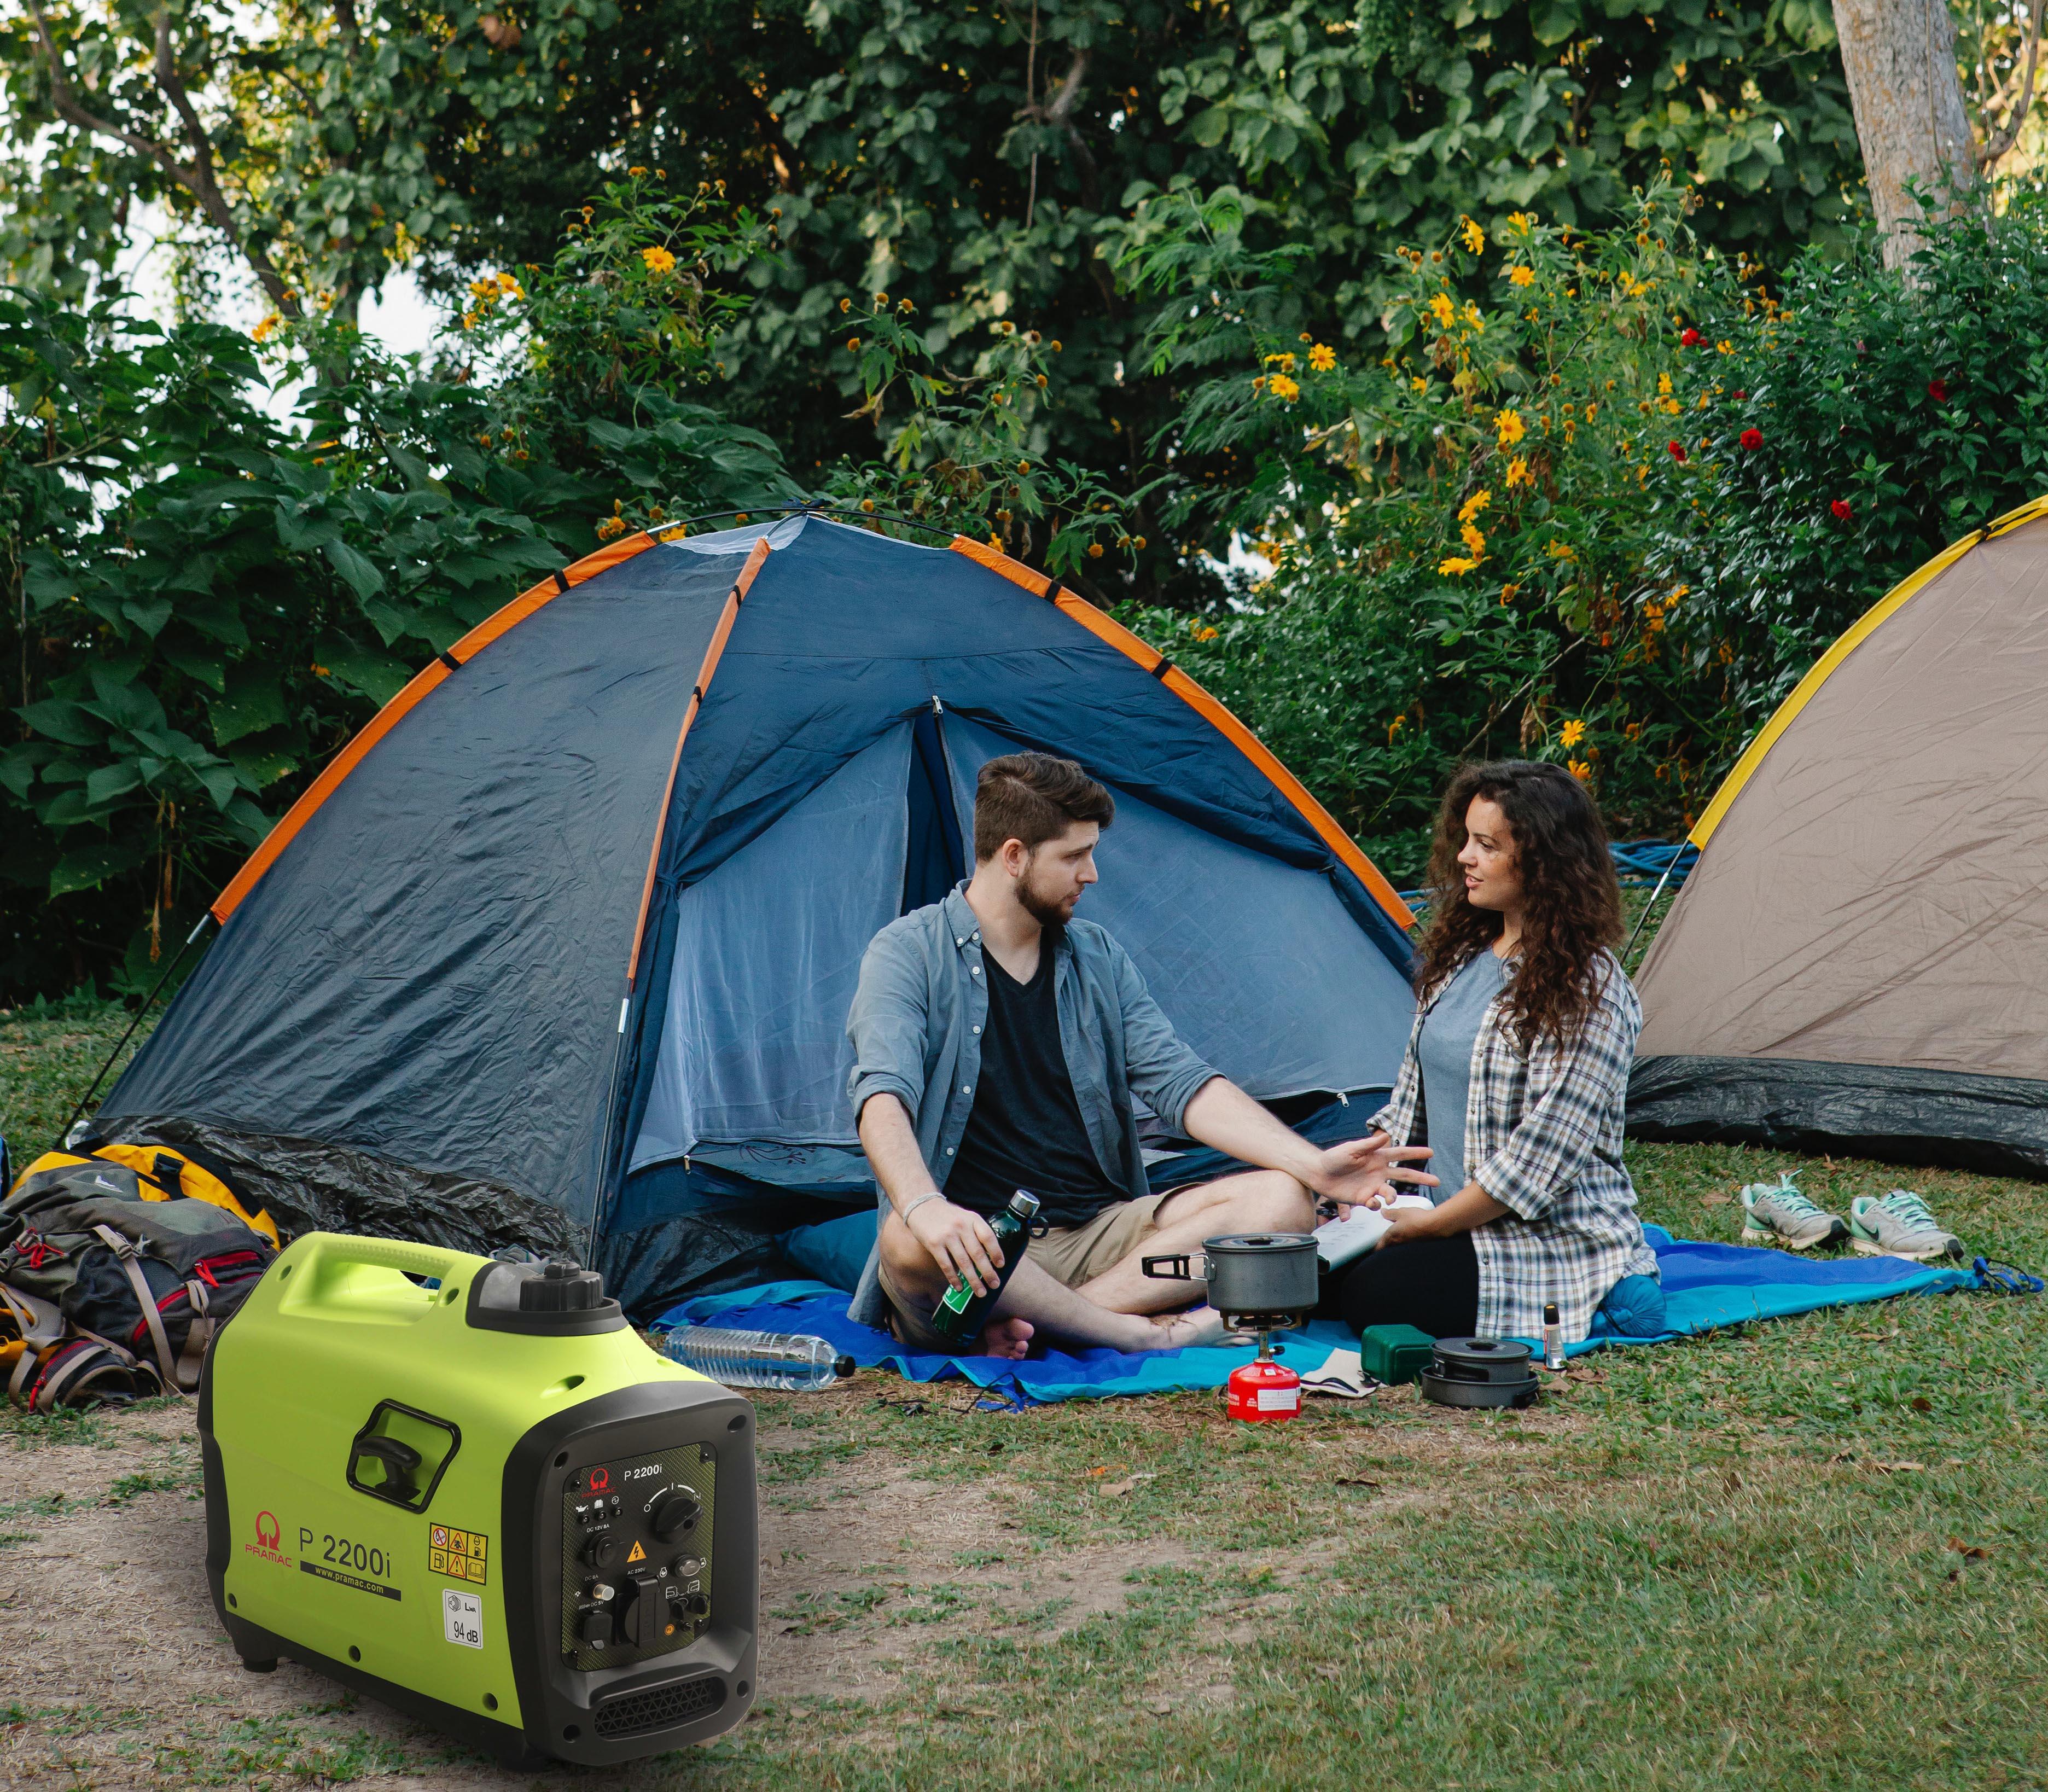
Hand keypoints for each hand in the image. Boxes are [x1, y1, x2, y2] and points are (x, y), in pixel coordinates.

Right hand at [905, 1197, 1004, 1295]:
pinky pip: (946, 1265)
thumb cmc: (948, 1216)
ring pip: (963, 1262)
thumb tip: (990, 1258)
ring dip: (973, 1280)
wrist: (922, 1206)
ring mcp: (947, 1235)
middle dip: (988, 1272)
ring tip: (980, 1292)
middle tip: (994, 1285)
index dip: (996, 1252)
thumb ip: (976, 1232)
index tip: (1001, 1266)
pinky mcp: (934, 1244)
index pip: (988, 1237)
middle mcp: (961, 1226)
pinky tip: (959, 1287)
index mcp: (972, 1219)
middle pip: (978, 1253)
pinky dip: (953, 1278)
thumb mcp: (965, 1217)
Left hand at [1313, 1131, 1438, 1215]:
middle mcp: (1379, 1172)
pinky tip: (1371, 1202)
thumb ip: (1368, 1145)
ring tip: (1390, 1198)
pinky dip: (1376, 1204)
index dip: (1415, 1153)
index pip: (1400, 1154)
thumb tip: (1386, 1136)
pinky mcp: (1364, 1198)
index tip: (1431, 1153)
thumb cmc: (1333, 1158)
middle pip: (1404, 1175)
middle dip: (1421, 1178)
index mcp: (1377, 1157)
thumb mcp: (1351, 1149)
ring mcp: (1373, 1186)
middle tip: (1437, 1182)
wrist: (1318, 1174)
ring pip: (1391, 1192)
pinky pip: (1376, 1203)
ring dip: (1393, 1196)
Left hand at [1373, 1203, 1446, 1250]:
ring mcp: (1408, 1245)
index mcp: (1391, 1236)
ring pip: (1397, 1246)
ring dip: (1394, 1242)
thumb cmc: (1416, 1219)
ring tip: (1394, 1233)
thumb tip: (1383, 1212)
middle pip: (1387, 1247)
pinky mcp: (1416, 1244)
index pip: (1378, 1247)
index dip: (1374, 1247)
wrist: (1436, 1225)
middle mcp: (1398, 1244)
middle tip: (1381, 1237)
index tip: (1371, 1245)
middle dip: (1383, 1244)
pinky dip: (1404, 1239)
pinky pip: (1406, 1243)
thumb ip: (1390, 1213)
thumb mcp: (1401, 1212)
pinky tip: (1407, 1232)